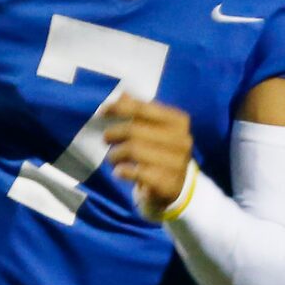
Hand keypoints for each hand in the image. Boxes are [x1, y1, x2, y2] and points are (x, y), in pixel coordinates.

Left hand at [100, 94, 195, 215]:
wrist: (172, 190)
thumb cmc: (158, 153)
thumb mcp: (152, 129)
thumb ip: (139, 112)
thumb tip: (122, 95)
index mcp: (179, 121)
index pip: (143, 109)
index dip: (119, 108)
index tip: (102, 112)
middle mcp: (182, 140)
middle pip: (135, 130)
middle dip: (114, 133)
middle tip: (106, 139)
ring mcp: (177, 163)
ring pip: (134, 150)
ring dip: (116, 154)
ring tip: (113, 158)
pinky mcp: (168, 183)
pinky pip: (137, 173)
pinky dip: (122, 171)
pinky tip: (119, 172)